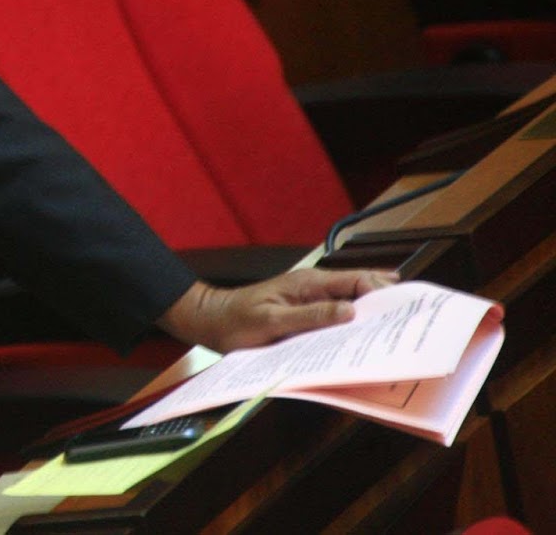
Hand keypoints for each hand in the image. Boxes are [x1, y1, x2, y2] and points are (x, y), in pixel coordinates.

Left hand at [157, 267, 398, 351]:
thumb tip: (350, 313)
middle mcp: (314, 291)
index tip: (406, 307)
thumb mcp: (272, 321)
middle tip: (414, 322)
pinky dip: (352, 330)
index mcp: (310, 284)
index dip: (383, 293)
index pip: (357, 282)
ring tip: (399, 334)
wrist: (211, 322)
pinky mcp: (305, 319)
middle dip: (386, 305)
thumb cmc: (235, 320)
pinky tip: (365, 344)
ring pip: (350, 309)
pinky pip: (335, 323)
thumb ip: (310, 316)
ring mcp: (311, 305)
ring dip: (371, 319)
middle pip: (359, 293)